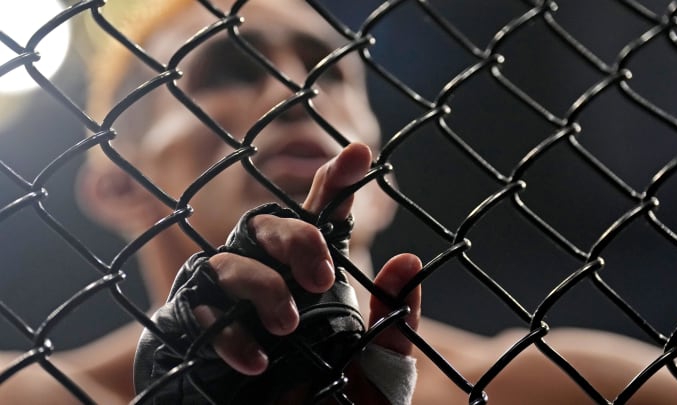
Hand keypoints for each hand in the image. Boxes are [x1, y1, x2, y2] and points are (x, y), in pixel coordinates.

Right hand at [193, 142, 421, 400]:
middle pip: (268, 224)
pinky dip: (228, 332)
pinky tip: (255, 361)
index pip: (322, 224)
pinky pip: (196, 311)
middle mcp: (270, 285)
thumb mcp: (378, 373)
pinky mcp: (197, 336)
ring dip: (262, 286)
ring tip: (287, 325)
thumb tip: (408, 259)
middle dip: (296, 237)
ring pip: (229, 260)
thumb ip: (393, 322)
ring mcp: (232, 308)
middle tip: (321, 278)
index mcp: (314, 287)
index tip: (359, 154)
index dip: (337, 185)